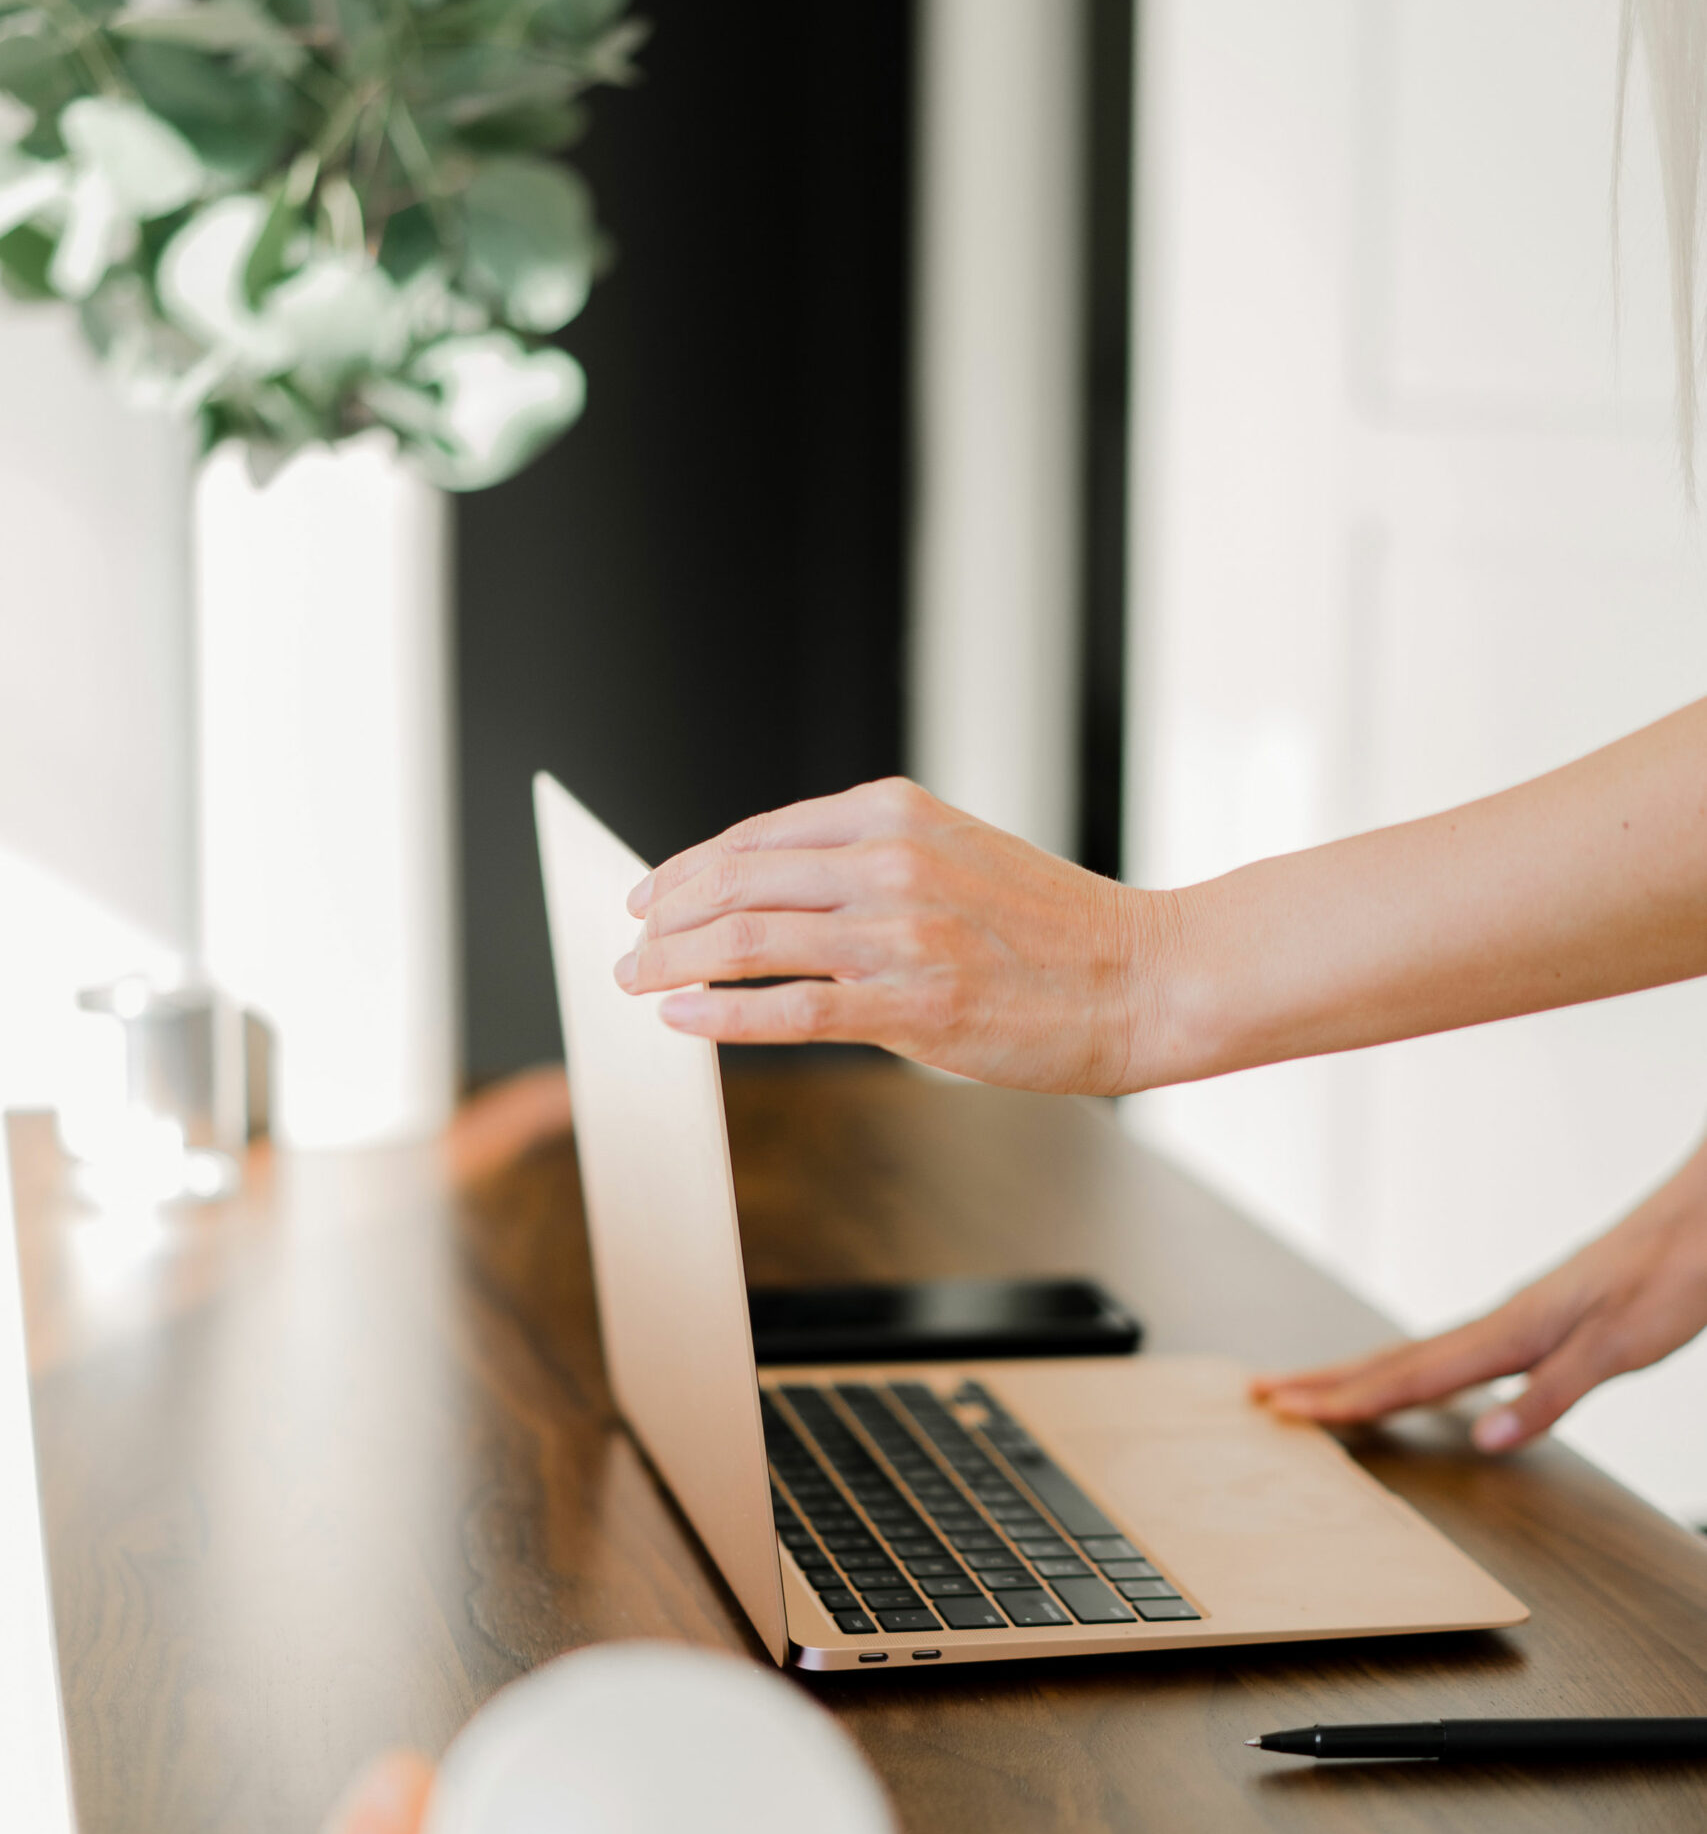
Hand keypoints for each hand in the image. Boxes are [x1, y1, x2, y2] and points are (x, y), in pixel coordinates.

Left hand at [616, 778, 1160, 1094]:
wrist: (1142, 975)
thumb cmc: (1055, 928)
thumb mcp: (959, 854)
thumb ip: (878, 859)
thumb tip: (783, 890)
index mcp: (896, 814)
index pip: (759, 835)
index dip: (688, 866)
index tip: (651, 894)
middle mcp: (890, 861)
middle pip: (736, 879)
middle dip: (663, 913)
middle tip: (628, 942)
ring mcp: (899, 932)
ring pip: (748, 939)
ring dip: (673, 963)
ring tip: (636, 982)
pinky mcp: (912, 1003)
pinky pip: (790, 1009)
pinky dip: (721, 1015)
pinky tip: (680, 1019)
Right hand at [1252, 1140, 1706, 1449]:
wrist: (1701, 1223)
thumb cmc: (1670, 1276)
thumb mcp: (1620, 1346)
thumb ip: (1551, 1394)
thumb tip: (1489, 1440)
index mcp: (1512, 1332)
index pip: (1411, 1376)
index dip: (1347, 1400)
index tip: (1287, 1411)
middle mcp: (1502, 1321)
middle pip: (1395, 1360)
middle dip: (1327, 1383)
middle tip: (1263, 1395)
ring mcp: (1514, 1317)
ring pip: (1416, 1351)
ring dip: (1359, 1373)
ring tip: (1313, 1388)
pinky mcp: (1536, 1318)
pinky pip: (1450, 1350)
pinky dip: (1411, 1367)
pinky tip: (1413, 1378)